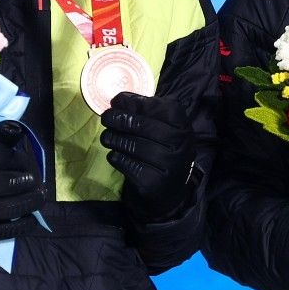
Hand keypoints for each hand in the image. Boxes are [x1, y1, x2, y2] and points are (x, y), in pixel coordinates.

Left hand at [101, 91, 197, 220]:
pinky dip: (115, 156)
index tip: (117, 101)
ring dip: (112, 138)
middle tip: (106, 117)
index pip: (158, 107)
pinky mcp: (152, 182)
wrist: (171, 189)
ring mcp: (167, 164)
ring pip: (130, 144)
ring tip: (107, 136)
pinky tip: (116, 154)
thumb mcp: (163, 128)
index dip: (135, 101)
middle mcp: (179, 144)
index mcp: (183, 126)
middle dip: (117, 119)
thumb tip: (118, 100)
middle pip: (141, 125)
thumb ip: (146, 112)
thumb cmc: (163, 150)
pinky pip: (125, 163)